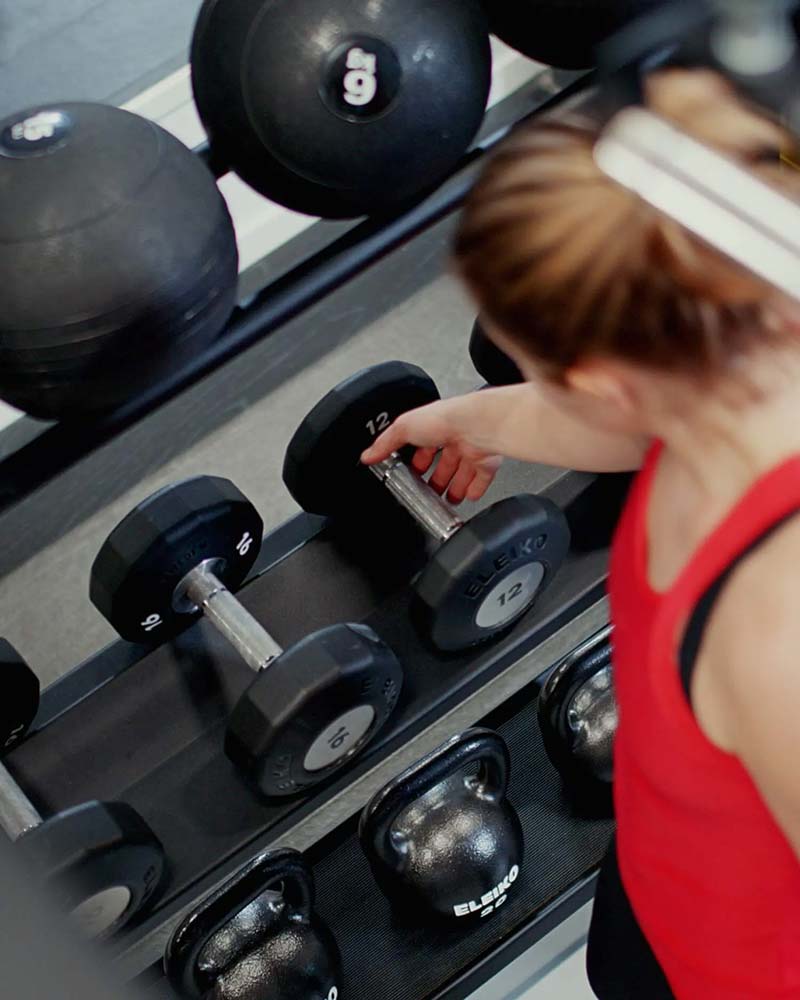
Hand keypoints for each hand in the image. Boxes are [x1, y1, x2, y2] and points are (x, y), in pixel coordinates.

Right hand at [360, 396, 502, 503]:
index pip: (422, 446)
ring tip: (448, 499)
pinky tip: (468, 497)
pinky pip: (482, 478)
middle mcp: (454, 437)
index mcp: (433, 427)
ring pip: (462, 472)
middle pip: (444, 462)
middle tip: (429, 491)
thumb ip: (385, 443)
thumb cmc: (445, 419)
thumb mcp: (404, 428)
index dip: (416, 462)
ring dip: (455, 486)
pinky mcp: (487, 460)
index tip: (411, 474)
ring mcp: (472, 449)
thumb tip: (368, 454)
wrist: (477, 425)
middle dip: (436, 478)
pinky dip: (475, 489)